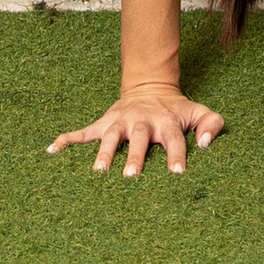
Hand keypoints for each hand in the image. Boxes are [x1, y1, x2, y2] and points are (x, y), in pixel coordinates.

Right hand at [47, 87, 225, 178]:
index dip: (176, 155)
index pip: (174, 139)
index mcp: (166, 122)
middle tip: (131, 176)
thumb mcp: (199, 112)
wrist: (150, 88)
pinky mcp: (104, 123)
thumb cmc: (177, 110)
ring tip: (98, 171)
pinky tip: (52, 150)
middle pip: (138, 139)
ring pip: (110, 137)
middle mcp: (142, 122)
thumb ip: (212, 124)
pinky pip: (83, 132)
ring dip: (104, 152)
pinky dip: (67, 140)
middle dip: (134, 156)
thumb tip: (205, 144)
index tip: (177, 173)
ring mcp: (121, 122)